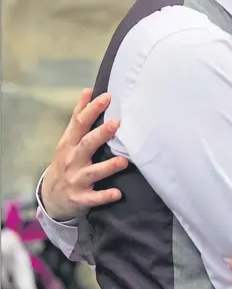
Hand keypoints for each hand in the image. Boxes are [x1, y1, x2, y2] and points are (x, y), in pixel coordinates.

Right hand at [40, 88, 128, 220]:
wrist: (51, 197)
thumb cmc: (67, 160)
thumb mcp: (69, 139)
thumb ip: (79, 116)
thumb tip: (88, 90)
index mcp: (69, 143)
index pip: (80, 123)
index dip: (92, 109)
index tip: (107, 97)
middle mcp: (71, 160)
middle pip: (86, 145)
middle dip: (101, 134)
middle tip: (117, 123)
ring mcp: (75, 180)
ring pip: (92, 172)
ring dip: (108, 167)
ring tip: (123, 160)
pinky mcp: (80, 198)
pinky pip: (93, 198)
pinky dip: (104, 196)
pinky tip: (118, 193)